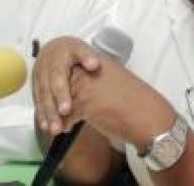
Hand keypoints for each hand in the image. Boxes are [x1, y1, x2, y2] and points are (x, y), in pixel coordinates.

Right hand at [32, 36, 101, 135]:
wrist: (54, 48)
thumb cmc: (71, 52)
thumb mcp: (81, 49)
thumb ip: (87, 56)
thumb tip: (94, 64)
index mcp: (56, 60)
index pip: (57, 78)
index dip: (61, 94)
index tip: (66, 110)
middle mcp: (44, 69)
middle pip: (47, 91)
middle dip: (52, 110)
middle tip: (58, 127)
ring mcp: (38, 78)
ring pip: (41, 98)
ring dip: (46, 115)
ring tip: (53, 130)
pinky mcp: (36, 86)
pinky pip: (37, 101)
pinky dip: (41, 114)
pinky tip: (45, 126)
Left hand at [32, 37, 174, 150]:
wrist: (147, 116)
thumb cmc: (133, 103)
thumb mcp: (110, 81)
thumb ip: (91, 81)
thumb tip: (71, 89)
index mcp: (96, 62)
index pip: (66, 69)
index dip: (56, 86)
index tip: (47, 97)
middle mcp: (88, 71)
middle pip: (59, 84)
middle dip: (50, 102)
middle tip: (46, 117)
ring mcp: (86, 85)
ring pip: (59, 100)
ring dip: (54, 115)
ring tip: (52, 127)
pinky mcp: (85, 103)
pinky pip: (66, 115)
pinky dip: (64, 125)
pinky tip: (65, 130)